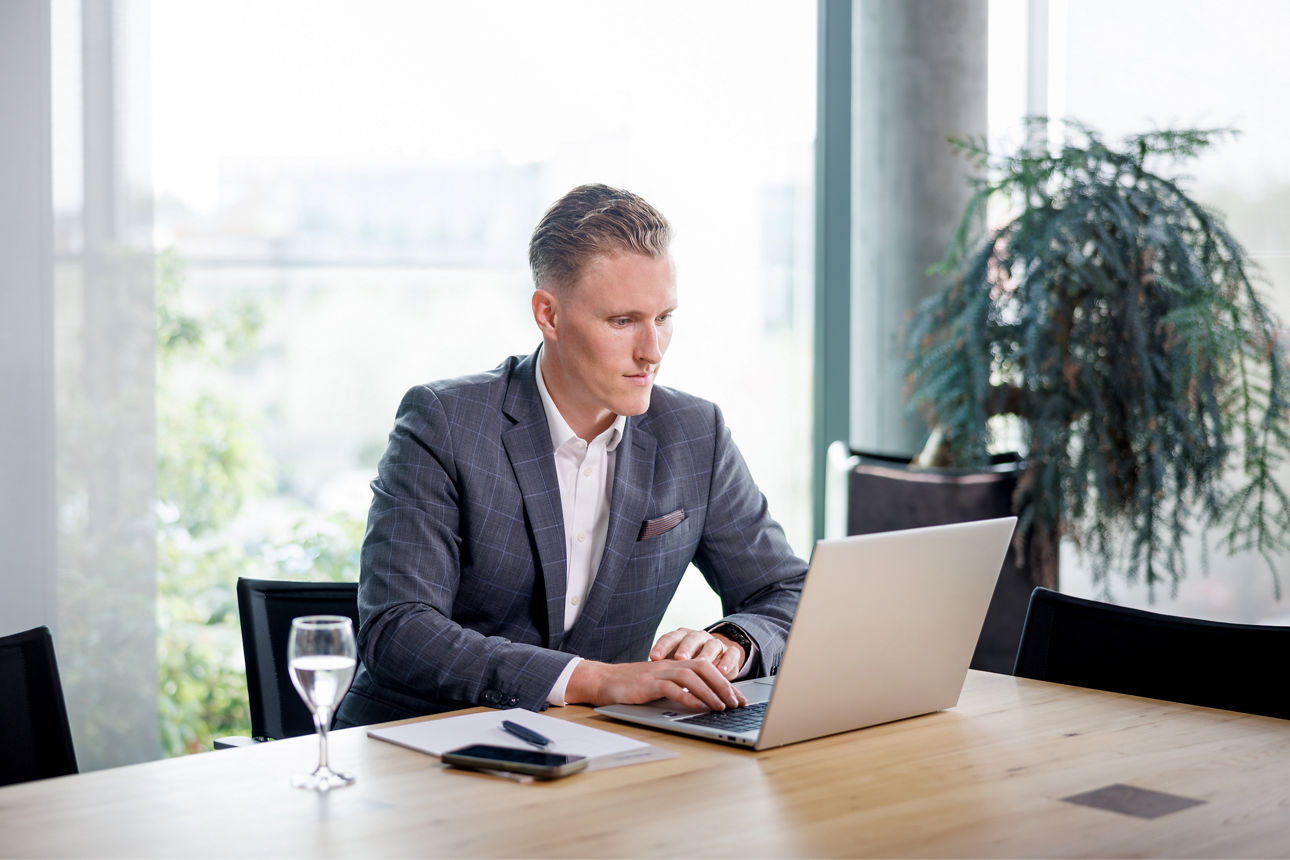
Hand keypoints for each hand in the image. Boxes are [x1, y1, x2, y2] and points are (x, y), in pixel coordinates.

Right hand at [566, 658, 746, 711]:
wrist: (605, 680)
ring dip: (709, 692)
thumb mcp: (661, 685)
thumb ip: (680, 689)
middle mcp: (670, 665)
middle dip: (724, 686)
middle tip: (737, 704)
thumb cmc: (634, 686)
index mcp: (676, 664)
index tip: (740, 699)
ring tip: (722, 707)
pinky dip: (687, 697)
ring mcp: (659, 673)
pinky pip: (671, 688)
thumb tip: (704, 702)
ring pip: (691, 677)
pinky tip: (697, 707)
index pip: (708, 668)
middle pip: (704, 668)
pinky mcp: (648, 684)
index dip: (726, 682)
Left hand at [650, 627, 745, 678]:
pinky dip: (726, 661)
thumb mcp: (677, 664)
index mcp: (681, 637)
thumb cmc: (690, 663)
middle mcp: (698, 637)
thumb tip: (647, 679)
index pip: (670, 638)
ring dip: (706, 655)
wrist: (717, 658)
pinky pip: (731, 654)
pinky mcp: (731, 651)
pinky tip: (721, 671)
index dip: (662, 647)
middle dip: (685, 649)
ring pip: (711, 645)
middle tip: (679, 658)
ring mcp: (715, 643)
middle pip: (690, 639)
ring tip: (701, 665)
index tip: (654, 657)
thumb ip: (667, 668)